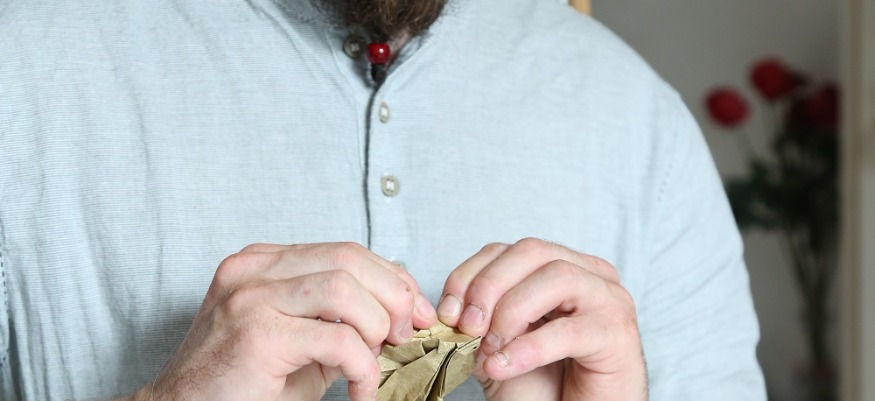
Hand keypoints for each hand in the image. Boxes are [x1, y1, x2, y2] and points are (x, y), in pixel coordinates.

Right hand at [127, 242, 435, 400]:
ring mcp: (250, 299)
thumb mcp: (298, 339)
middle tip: (408, 334)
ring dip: (377, 328)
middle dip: (394, 295)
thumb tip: (402, 309)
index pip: (345, 251)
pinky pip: (336, 339)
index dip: (391, 277)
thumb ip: (338, 317)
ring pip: (344, 289)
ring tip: (378, 361)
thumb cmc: (242, 383)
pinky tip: (361, 390)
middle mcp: (253, 271)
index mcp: (263, 263)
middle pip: (349, 259)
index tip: (417, 309)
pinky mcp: (256, 335)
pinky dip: (363, 368)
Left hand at [437, 238, 646, 400]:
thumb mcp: (500, 342)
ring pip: (556, 277)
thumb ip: (481, 319)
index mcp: (560, 266)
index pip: (507, 250)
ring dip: (511, 312)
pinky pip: (569, 330)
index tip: (447, 312)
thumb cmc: (546, 383)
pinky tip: (505, 366)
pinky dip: (529, 348)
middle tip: (466, 326)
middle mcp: (590, 273)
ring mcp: (609, 299)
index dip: (470, 274)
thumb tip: (451, 309)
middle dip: (489, 286)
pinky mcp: (618, 334)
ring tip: (490, 349)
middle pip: (532, 252)